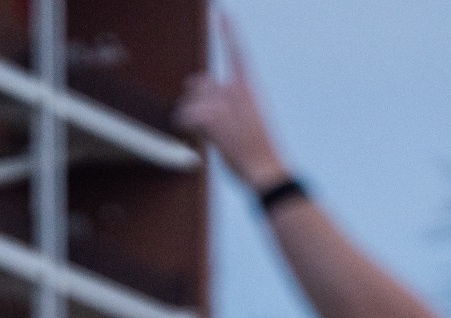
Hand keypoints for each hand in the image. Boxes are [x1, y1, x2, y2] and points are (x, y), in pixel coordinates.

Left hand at [174, 13, 290, 191]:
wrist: (265, 169)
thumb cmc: (254, 147)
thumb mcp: (244, 116)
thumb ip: (222, 97)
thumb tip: (193, 81)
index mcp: (248, 86)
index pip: (236, 51)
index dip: (228, 30)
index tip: (220, 11)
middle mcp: (236, 90)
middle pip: (200, 82)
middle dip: (196, 99)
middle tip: (208, 121)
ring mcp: (224, 104)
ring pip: (190, 101)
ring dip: (190, 116)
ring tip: (210, 133)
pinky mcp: (213, 119)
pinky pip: (185, 116)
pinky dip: (186, 126)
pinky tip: (199, 135)